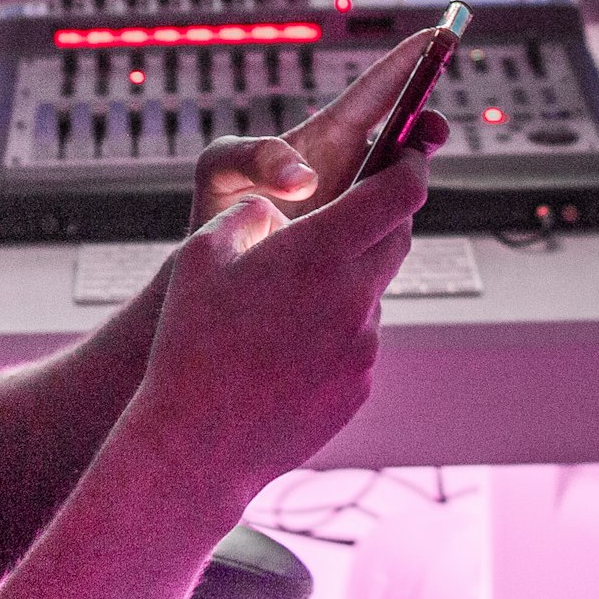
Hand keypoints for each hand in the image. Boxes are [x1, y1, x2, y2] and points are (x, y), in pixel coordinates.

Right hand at [125, 111, 449, 521]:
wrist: (197, 445)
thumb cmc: (188, 345)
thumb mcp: (200, 254)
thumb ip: (247, 215)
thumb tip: (274, 210)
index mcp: (318, 253)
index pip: (398, 193)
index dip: (410, 164)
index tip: (407, 152)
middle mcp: (354, 298)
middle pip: (399, 237)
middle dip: (384, 216)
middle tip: (355, 209)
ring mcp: (362, 346)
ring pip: (372, 293)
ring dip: (347, 281)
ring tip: (287, 302)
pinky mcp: (359, 386)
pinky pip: (358, 341)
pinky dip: (335, 331)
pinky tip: (286, 350)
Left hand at [189, 23, 457, 227]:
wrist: (220, 276)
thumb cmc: (218, 208)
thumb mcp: (221, 167)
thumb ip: (255, 157)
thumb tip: (306, 179)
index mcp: (326, 135)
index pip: (376, 91)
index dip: (408, 62)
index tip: (438, 35)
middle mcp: (351, 164)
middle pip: (405, 137)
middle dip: (426, 126)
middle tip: (433, 129)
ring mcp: (359, 201)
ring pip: (402, 185)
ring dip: (410, 184)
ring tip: (401, 188)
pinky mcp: (361, 238)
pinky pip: (389, 228)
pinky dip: (395, 227)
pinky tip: (385, 235)